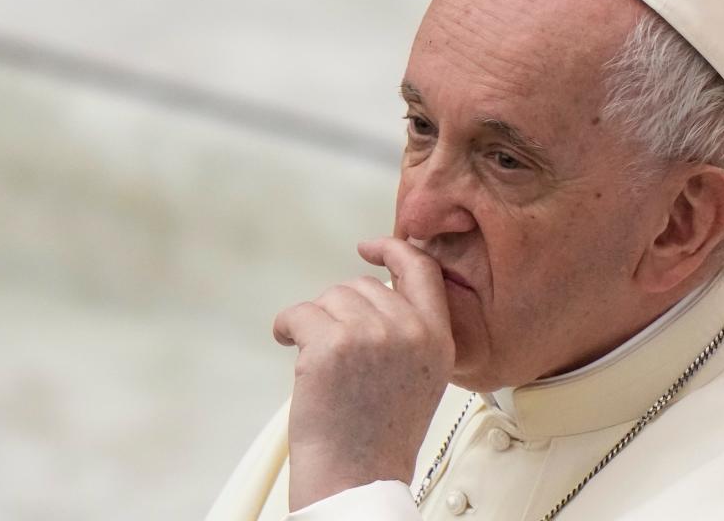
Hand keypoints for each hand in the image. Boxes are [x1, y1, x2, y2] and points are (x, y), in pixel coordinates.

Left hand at [273, 237, 454, 511]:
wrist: (355, 476)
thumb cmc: (377, 436)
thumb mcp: (419, 376)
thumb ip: (409, 331)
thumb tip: (376, 292)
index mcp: (437, 338)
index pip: (421, 270)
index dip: (394, 249)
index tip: (371, 247)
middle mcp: (411, 331)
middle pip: (362, 287)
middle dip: (340, 311)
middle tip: (335, 353)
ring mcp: (373, 334)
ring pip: (330, 298)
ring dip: (314, 323)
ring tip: (318, 362)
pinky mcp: (333, 342)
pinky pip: (299, 312)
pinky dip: (286, 327)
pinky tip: (290, 348)